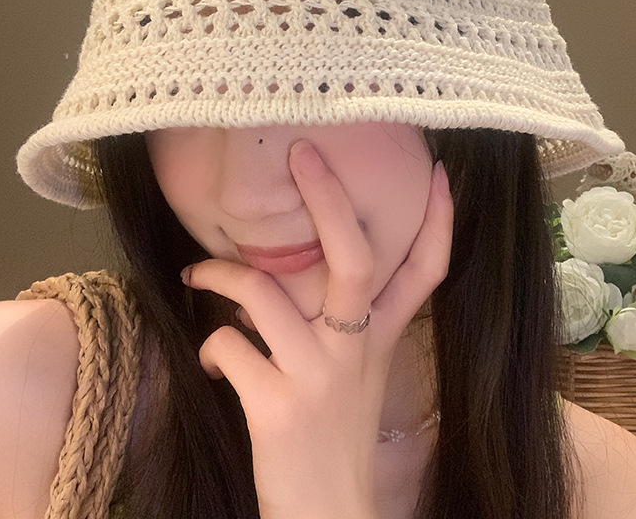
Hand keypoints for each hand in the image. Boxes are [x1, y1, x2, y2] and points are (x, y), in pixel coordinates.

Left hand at [182, 140, 452, 518]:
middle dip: (328, 199)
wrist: (328, 517)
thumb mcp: (357, 378)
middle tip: (302, 154)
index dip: (438, 222)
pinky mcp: (276, 407)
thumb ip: (344, 325)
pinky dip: (210, 346)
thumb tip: (296, 271)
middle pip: (354, 259)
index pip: (426, 273)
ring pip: (261, 293)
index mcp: (379, 340)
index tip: (437, 173)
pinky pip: (228, 346)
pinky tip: (211, 363)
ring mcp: (318, 378)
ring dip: (218, 275)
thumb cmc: (335, 439)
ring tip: (197, 275)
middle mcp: (356, 351)